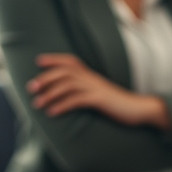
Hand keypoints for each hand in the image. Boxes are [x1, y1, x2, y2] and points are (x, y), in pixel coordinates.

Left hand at [28, 53, 165, 126]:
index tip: (38, 61)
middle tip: (31, 88)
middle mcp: (92, 78)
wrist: (139, 109)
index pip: (71, 61)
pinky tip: (52, 113)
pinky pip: (77, 100)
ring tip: (37, 104)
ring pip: (68, 86)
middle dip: (46, 78)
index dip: (54, 59)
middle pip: (65, 72)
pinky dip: (62, 106)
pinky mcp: (100, 100)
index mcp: (92, 76)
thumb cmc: (117, 104)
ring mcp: (96, 88)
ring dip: (50, 94)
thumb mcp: (100, 94)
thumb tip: (69, 95)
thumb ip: (86, 91)